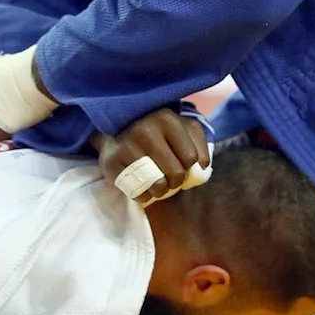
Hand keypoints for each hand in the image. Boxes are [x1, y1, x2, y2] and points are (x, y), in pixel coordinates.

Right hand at [92, 108, 211, 204]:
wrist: (117, 131)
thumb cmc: (158, 133)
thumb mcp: (182, 128)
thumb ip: (199, 144)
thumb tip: (203, 166)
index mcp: (166, 118)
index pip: (191, 158)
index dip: (189, 166)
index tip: (181, 162)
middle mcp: (145, 129)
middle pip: (176, 173)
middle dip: (176, 181)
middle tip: (169, 176)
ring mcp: (126, 146)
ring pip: (158, 186)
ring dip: (161, 190)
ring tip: (156, 183)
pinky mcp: (112, 163)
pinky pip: (138, 193)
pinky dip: (144, 196)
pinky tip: (141, 185)